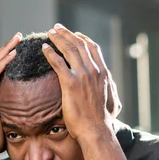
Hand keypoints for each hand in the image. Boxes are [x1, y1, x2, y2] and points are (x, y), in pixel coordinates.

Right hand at [0, 32, 21, 155]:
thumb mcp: (7, 120)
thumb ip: (13, 111)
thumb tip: (29, 111)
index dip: (5, 57)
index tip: (17, 47)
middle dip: (6, 48)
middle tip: (18, 37)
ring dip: (6, 50)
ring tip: (17, 40)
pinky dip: (4, 62)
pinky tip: (14, 54)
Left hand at [42, 24, 120, 142]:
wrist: (96, 131)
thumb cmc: (103, 121)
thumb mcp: (113, 103)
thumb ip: (111, 92)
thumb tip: (112, 91)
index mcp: (103, 73)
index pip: (93, 49)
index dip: (83, 39)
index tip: (74, 34)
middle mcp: (94, 71)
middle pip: (79, 44)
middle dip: (67, 34)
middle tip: (57, 28)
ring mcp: (83, 76)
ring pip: (69, 49)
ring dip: (58, 39)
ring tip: (49, 33)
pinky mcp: (70, 83)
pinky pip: (58, 62)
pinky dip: (50, 53)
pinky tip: (44, 48)